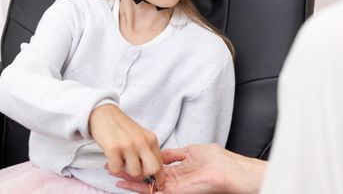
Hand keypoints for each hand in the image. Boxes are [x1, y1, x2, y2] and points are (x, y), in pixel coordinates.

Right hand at [88, 104, 164, 187]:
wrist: (104, 113)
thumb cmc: (121, 127)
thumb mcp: (140, 136)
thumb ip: (147, 151)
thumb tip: (152, 172)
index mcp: (150, 139)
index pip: (160, 164)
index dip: (159, 177)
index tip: (157, 184)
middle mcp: (142, 141)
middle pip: (152, 170)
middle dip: (144, 175)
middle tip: (134, 171)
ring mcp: (128, 145)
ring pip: (134, 172)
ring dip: (125, 171)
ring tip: (120, 160)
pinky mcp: (113, 148)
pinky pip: (116, 170)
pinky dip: (113, 168)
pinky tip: (111, 159)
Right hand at [115, 144, 265, 193]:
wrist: (231, 171)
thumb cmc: (218, 160)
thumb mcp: (191, 151)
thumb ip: (174, 155)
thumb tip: (160, 152)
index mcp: (177, 170)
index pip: (152, 169)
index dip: (138, 164)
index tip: (124, 157)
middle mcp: (173, 181)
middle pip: (146, 178)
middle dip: (128, 173)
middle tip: (111, 167)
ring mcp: (174, 188)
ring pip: (146, 186)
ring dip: (129, 181)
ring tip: (113, 173)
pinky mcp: (176, 192)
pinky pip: (155, 192)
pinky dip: (139, 188)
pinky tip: (126, 184)